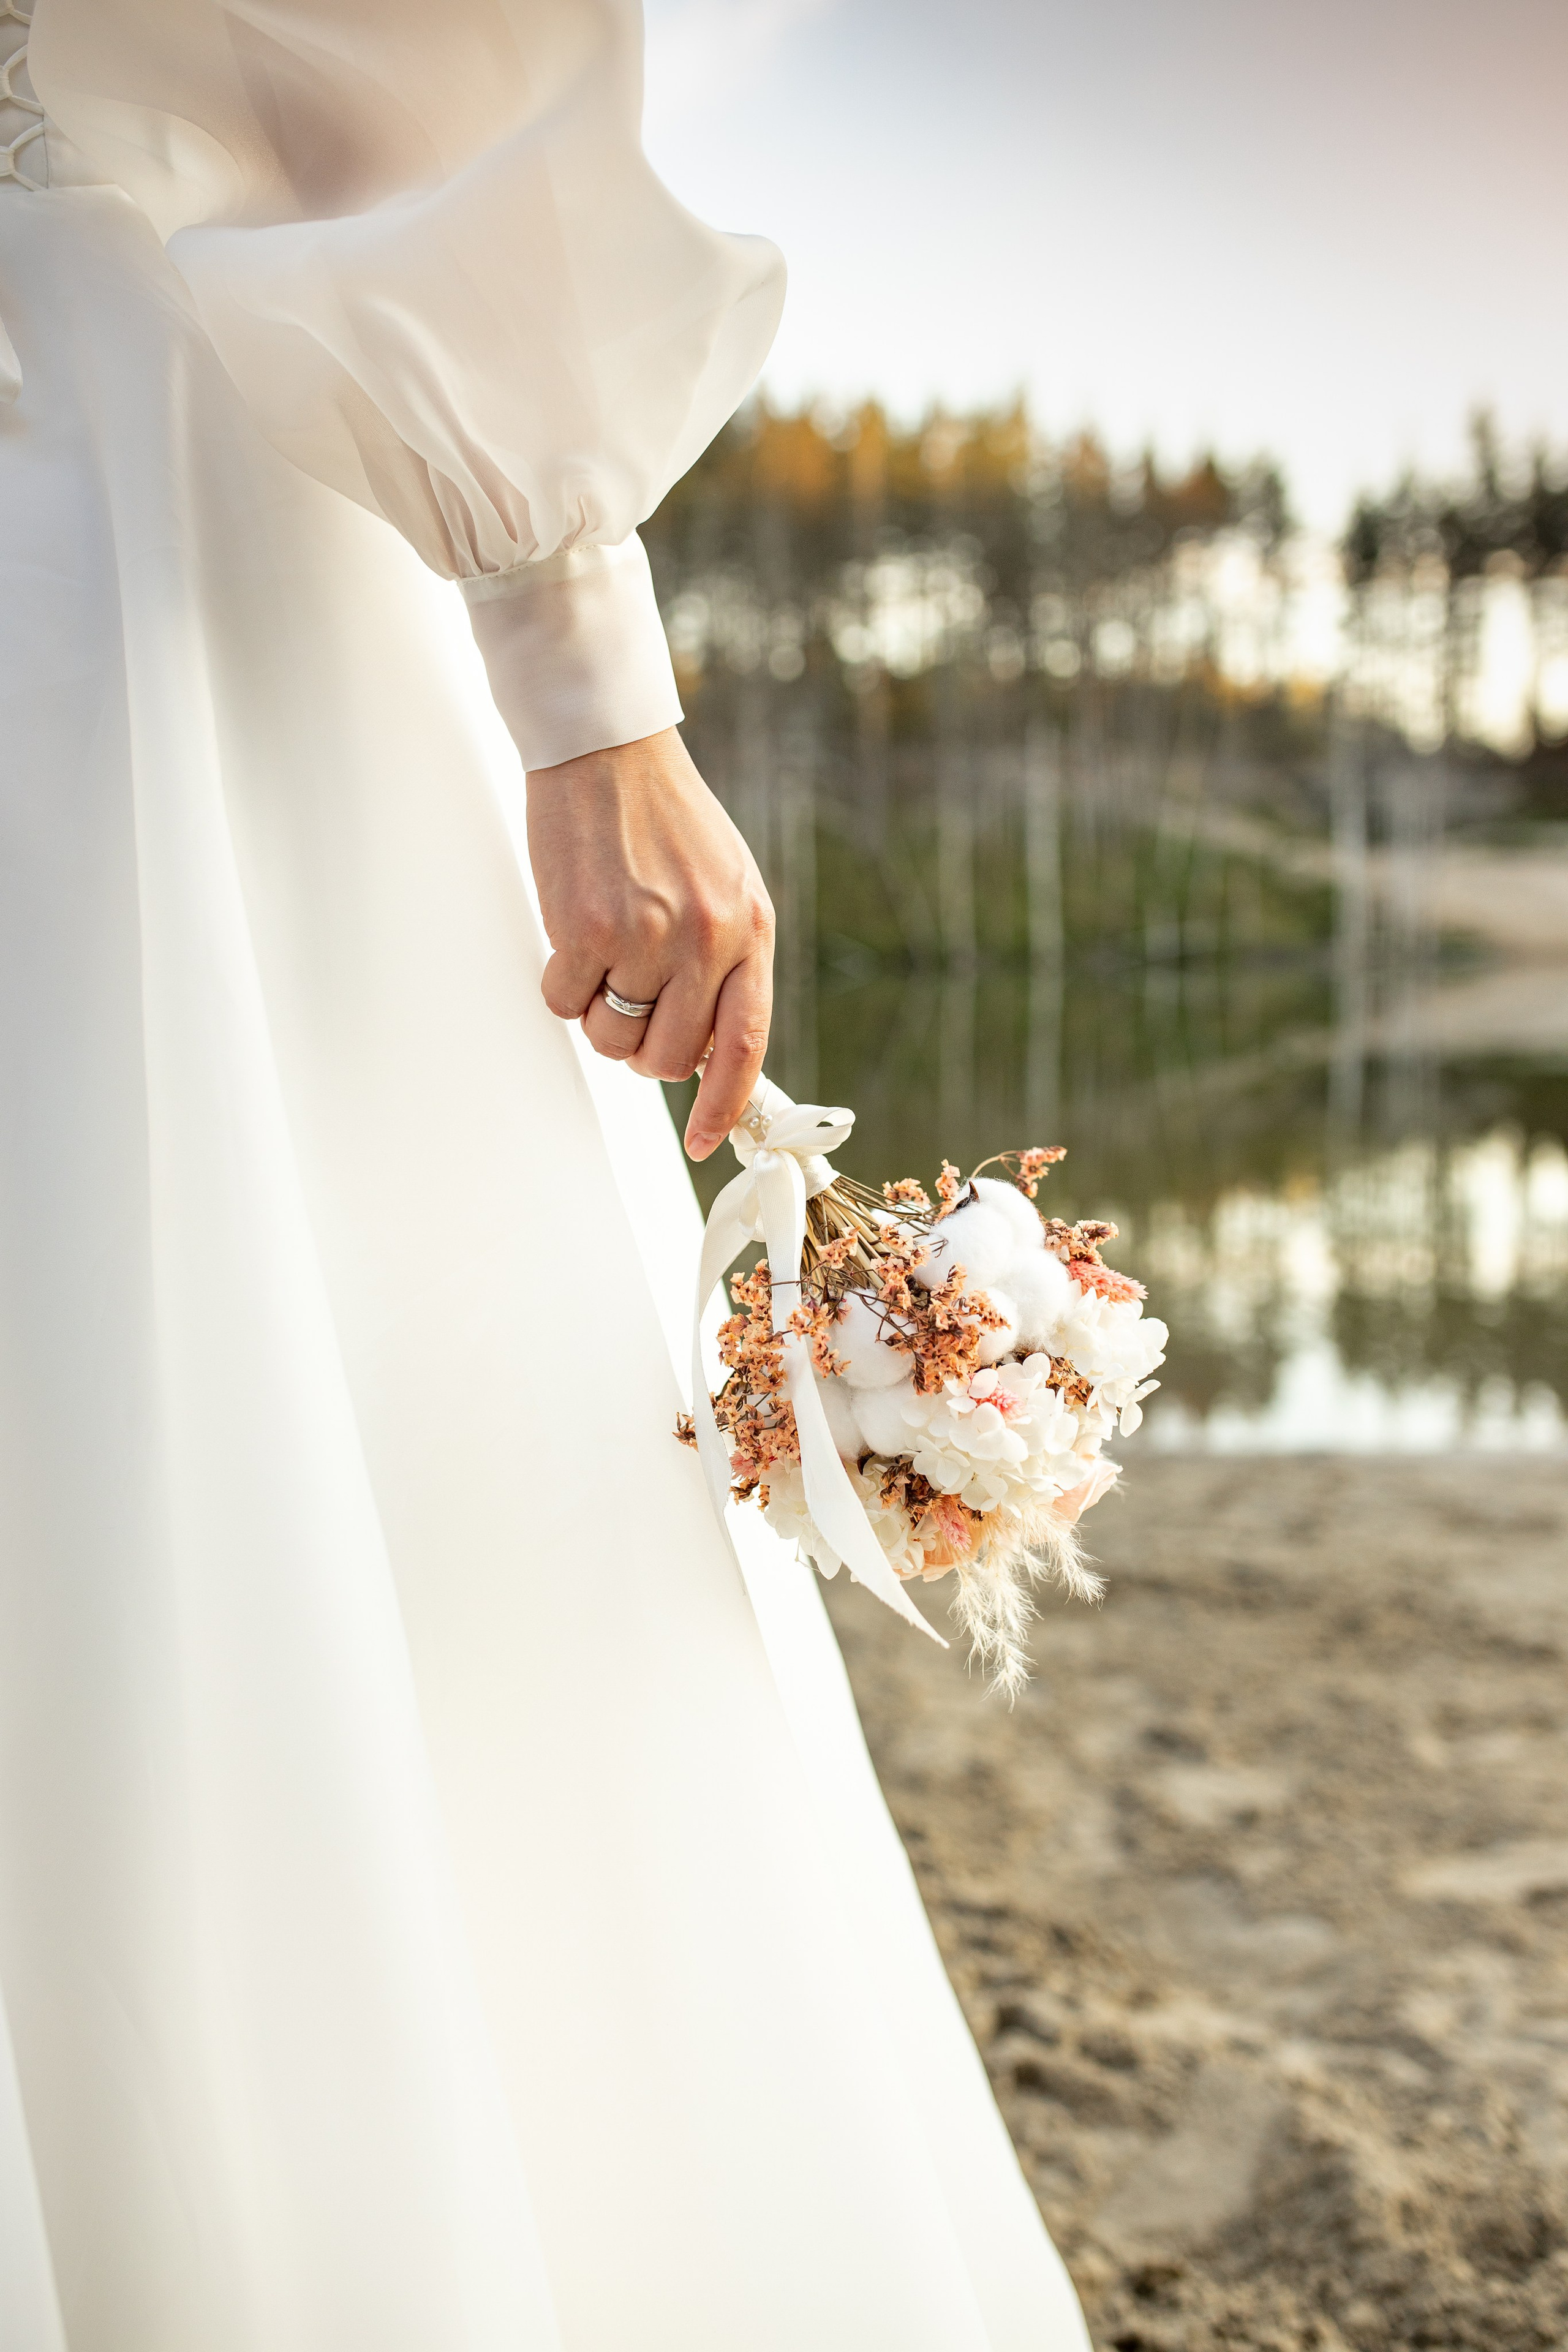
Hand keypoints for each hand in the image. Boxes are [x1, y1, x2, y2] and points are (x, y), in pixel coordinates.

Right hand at [526, 728, 774, 1159]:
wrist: (608, 750)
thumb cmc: (663, 820)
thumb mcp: (725, 887)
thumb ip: (726, 963)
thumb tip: (709, 1048)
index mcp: (749, 930)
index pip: (745, 1043)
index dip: (724, 1102)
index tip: (706, 1141)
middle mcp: (706, 939)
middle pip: (672, 1057)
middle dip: (644, 1050)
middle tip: (630, 1007)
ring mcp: (646, 936)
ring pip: (615, 1038)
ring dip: (601, 1017)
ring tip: (603, 958)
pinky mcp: (586, 930)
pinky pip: (565, 1005)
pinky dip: (561, 984)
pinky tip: (571, 934)